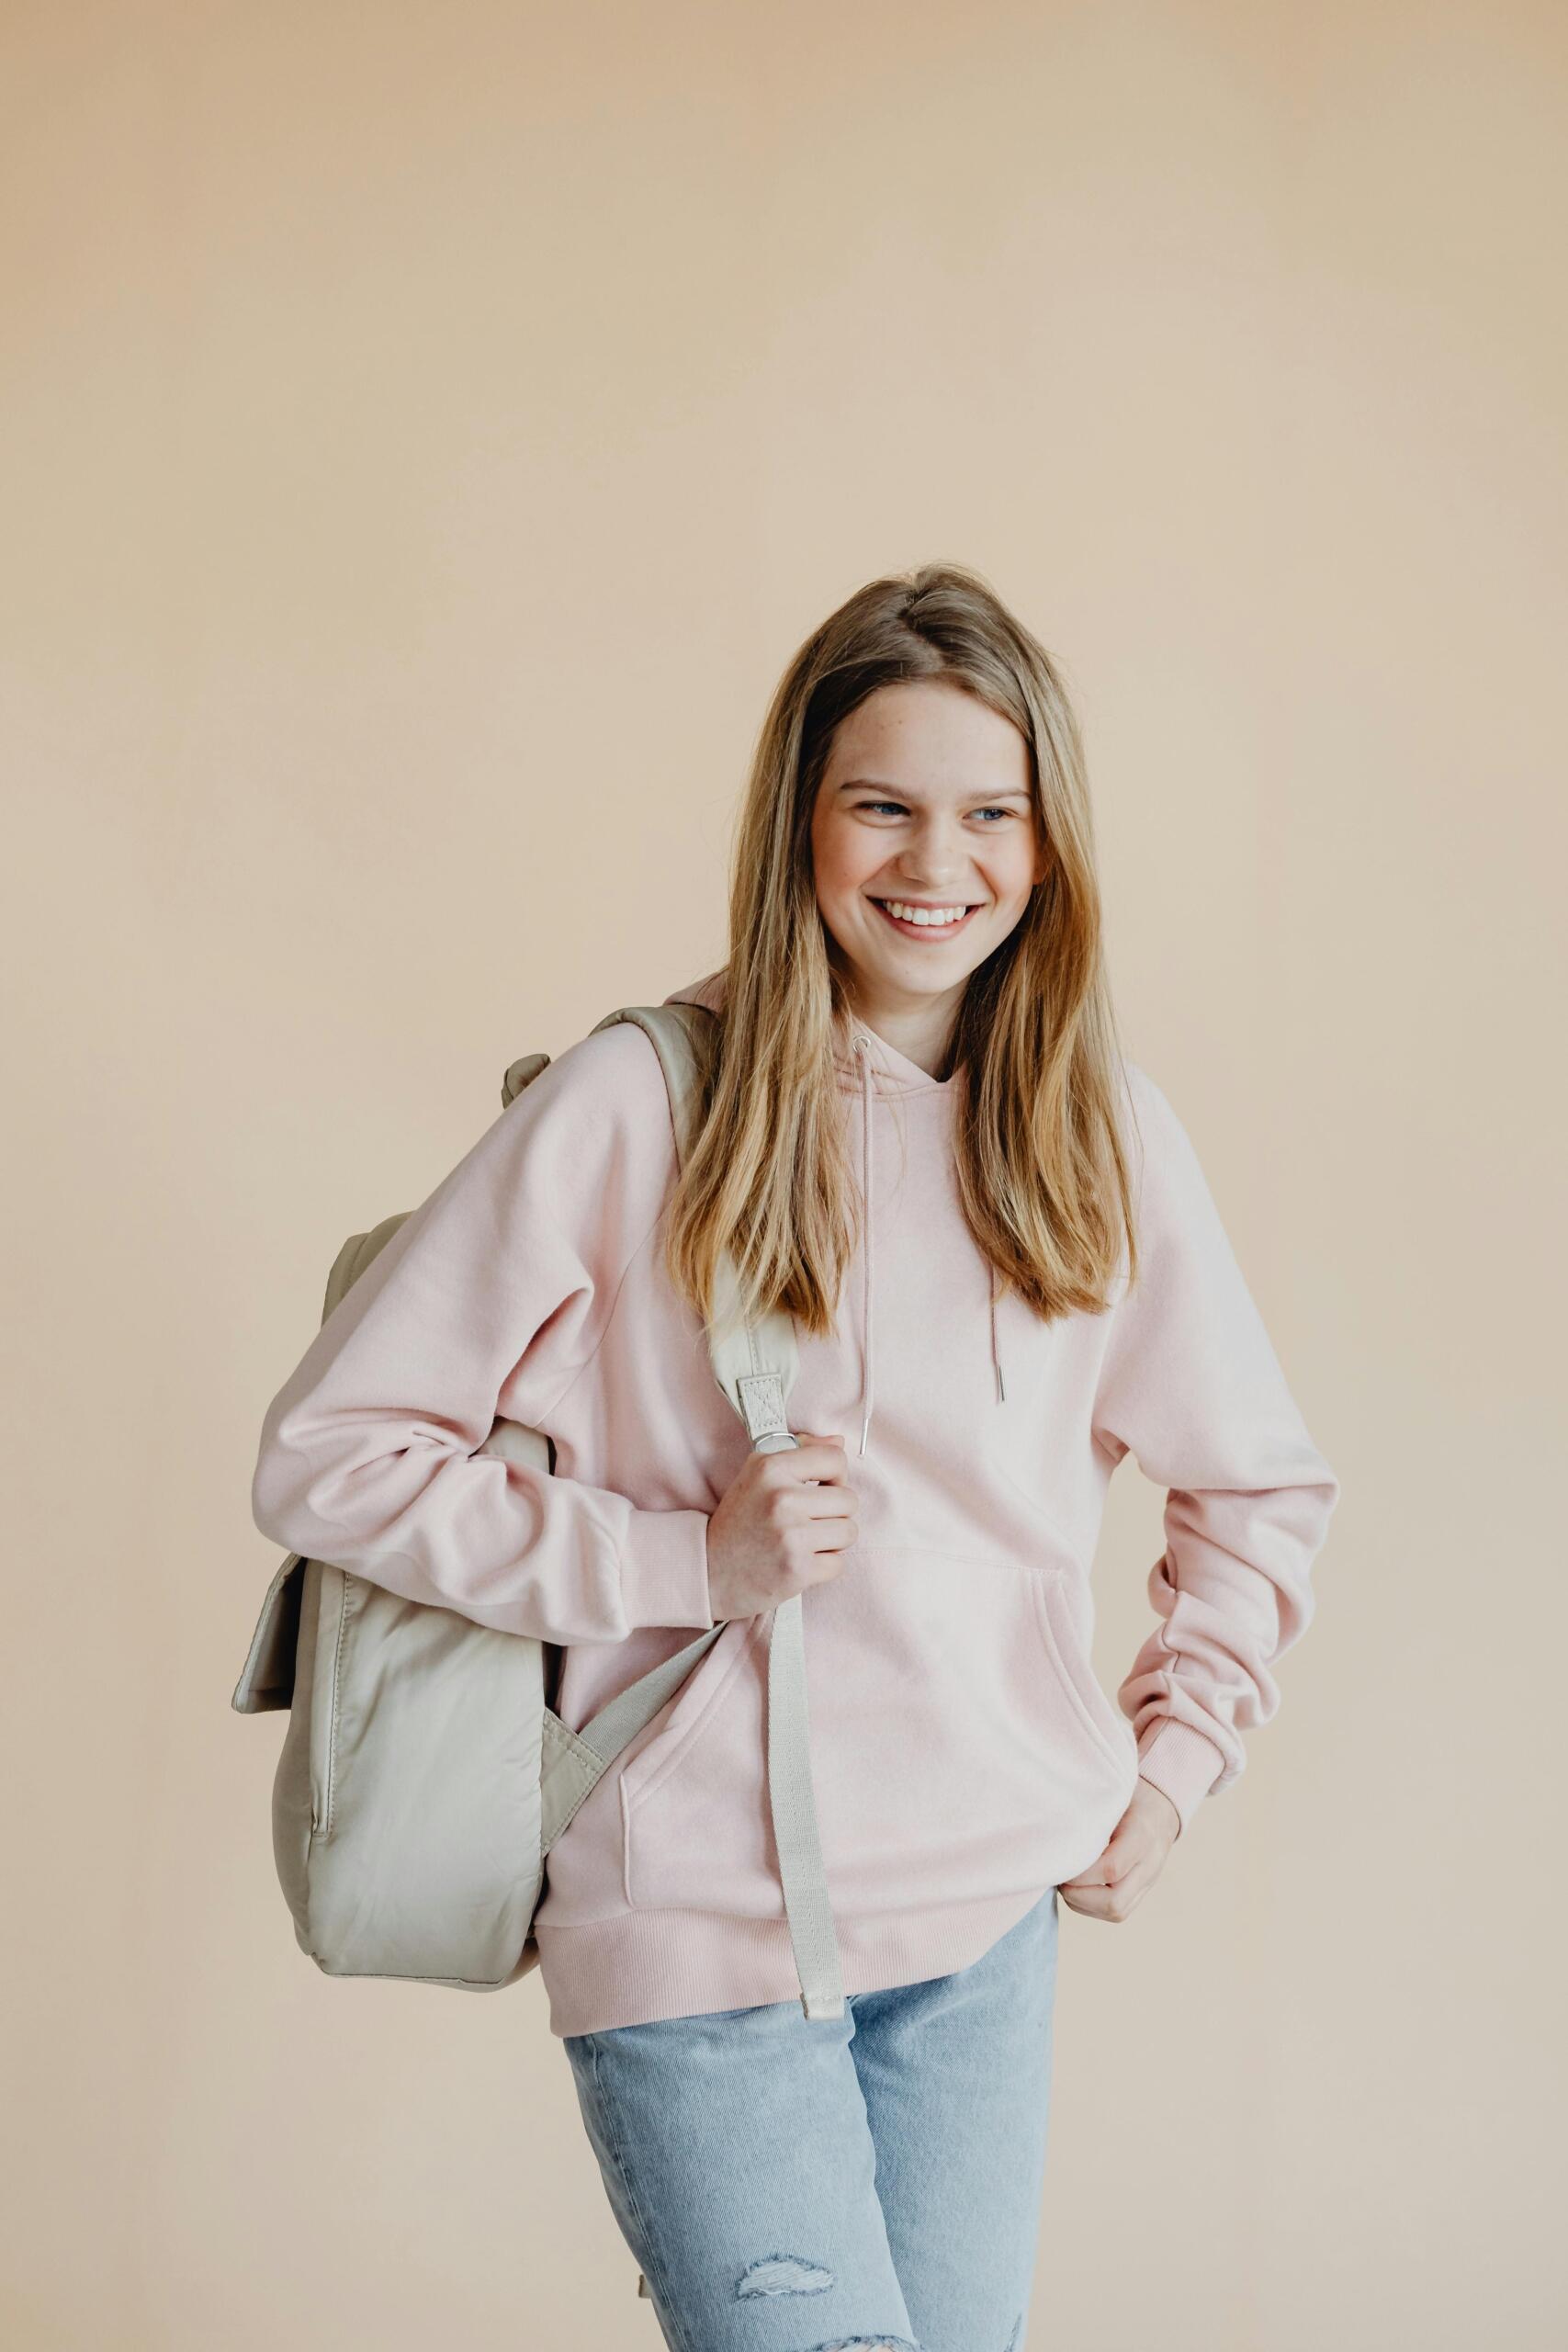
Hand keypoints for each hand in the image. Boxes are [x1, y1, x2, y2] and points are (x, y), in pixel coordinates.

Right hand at [705, 1432, 857, 1620]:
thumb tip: (840, 1441)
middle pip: (849, 1500)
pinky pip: (838, 1563)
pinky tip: (799, 1562)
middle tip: (807, 1521)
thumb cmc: (739, 1521)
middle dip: (835, 1513)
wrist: (708, 1570)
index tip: (819, 1489)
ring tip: (805, 1541)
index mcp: (770, 1468)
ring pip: (849, 1532)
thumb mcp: (758, 1475)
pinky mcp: (798, 1569)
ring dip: (832, 1541)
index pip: (835, 1459)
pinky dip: (823, 1566)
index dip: (835, 1476)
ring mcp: (791, 1536)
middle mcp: (781, 1498)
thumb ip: (800, 1453)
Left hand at [1056, 1775, 1180, 1922]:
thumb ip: (1090, 1814)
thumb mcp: (1111, 1794)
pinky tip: (1077, 1885)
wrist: (1160, 1810)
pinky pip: (1116, 1913)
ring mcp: (1147, 1883)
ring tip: (1066, 1879)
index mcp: (1142, 1836)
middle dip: (1078, 1895)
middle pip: (1114, 1903)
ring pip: (1115, 1912)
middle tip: (1059, 1874)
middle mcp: (1149, 1866)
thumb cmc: (1128, 1797)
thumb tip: (1055, 1831)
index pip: (1111, 1867)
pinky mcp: (1141, 1894)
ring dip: (1082, 1902)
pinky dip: (1090, 1905)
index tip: (1060, 1859)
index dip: (1080, 1873)